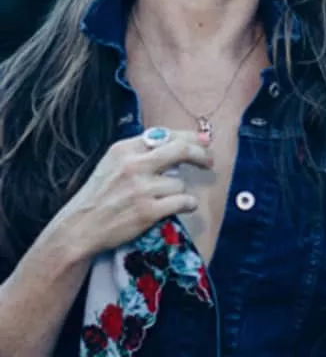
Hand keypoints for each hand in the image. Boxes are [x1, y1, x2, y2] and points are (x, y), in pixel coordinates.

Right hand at [54, 129, 212, 257]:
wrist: (80, 227)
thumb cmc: (99, 195)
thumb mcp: (113, 163)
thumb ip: (139, 152)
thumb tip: (174, 144)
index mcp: (125, 149)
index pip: (165, 135)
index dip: (188, 137)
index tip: (202, 141)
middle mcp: (134, 165)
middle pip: (180, 150)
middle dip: (200, 153)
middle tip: (209, 160)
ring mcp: (141, 188)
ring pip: (180, 183)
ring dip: (180, 191)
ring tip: (168, 199)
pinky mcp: (147, 211)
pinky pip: (182, 202)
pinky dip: (187, 204)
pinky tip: (183, 206)